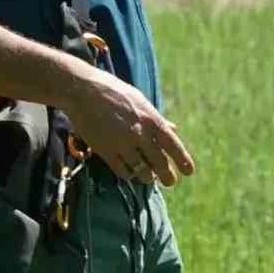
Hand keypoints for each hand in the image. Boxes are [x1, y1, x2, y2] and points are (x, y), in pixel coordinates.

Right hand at [60, 66, 195, 186]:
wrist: (84, 90)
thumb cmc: (114, 92)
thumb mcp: (140, 101)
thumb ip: (157, 119)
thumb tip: (174, 129)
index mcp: (151, 118)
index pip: (173, 145)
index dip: (182, 160)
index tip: (189, 172)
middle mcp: (140, 133)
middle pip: (159, 162)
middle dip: (167, 175)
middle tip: (170, 182)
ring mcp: (122, 143)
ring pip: (141, 170)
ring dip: (147, 177)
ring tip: (149, 178)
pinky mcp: (106, 151)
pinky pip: (122, 170)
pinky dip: (128, 174)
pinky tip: (129, 173)